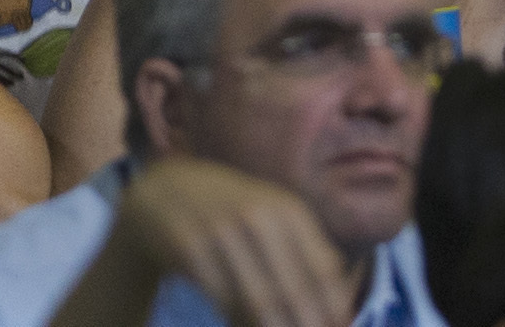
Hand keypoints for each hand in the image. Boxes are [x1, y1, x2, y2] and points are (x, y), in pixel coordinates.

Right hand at [103, 159, 356, 326]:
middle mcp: (257, 216)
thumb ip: (309, 251)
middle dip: (305, 325)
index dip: (333, 310)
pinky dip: (240, 323)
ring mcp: (221, 232)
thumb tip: (341, 306)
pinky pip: (224, 301)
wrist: (163, 190)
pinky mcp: (188, 250)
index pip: (325, 271)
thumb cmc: (231, 210)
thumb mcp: (273, 216)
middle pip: (293, 291)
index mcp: (288, 209)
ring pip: (259, 302)